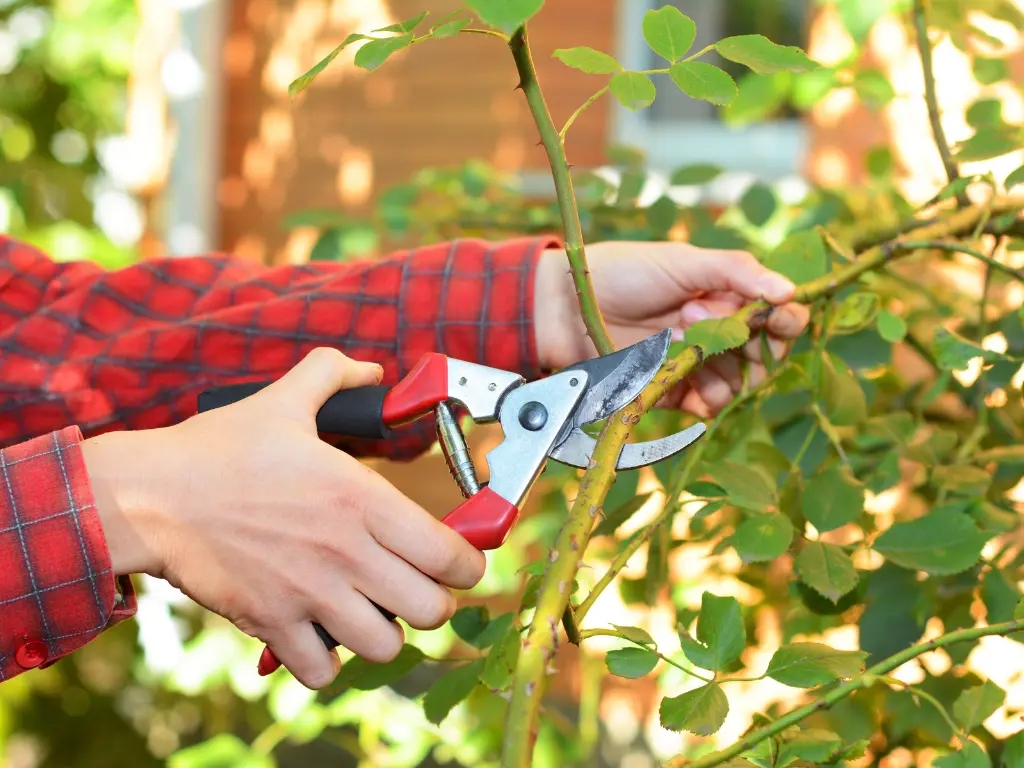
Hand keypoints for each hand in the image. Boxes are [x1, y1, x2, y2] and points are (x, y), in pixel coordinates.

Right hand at [82, 348, 485, 688]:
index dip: (468, 566)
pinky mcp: (271, 623)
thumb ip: (333, 374)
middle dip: (432, 603)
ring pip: (385, 647)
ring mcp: (309, 593)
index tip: (460, 564)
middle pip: (430, 609)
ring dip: (384, 635)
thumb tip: (372, 370)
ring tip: (370, 613)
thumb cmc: (220, 449)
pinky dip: (327, 663)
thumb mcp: (284, 400)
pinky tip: (321, 636)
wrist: (151, 495)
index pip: (450, 555)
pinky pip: (323, 672)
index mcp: (361, 498)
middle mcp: (346, 551)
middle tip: (414, 588)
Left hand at [533, 241, 809, 416]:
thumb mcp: (685, 261)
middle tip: (700, 314)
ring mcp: (697, 365)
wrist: (569, 306)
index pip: (777, 317)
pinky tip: (683, 372)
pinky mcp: (673, 391)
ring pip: (739, 383)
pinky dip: (706, 395)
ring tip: (678, 333)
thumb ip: (737, 272)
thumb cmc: (624, 273)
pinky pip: (708, 405)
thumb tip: (790, 291)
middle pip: (764, 356)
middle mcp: (718, 333)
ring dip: (719, 363)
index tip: (781, 317)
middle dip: (748, 341)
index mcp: (727, 297)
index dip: (786, 320)